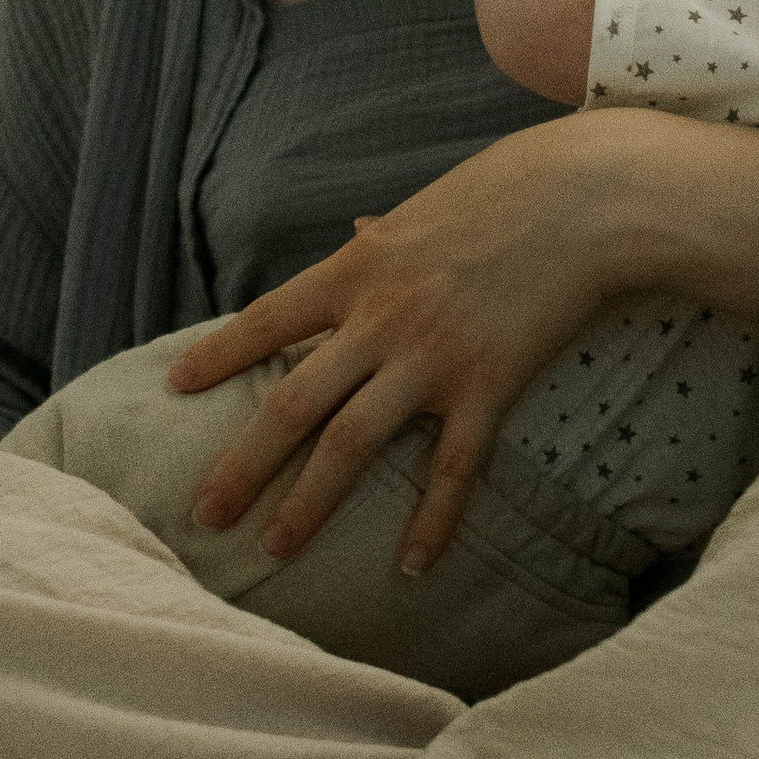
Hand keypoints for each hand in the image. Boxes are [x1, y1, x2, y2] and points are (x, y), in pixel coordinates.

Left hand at [165, 116, 632, 571]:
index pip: (268, 321)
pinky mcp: (489, 386)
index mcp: (356, 271)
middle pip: (293, 402)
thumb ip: (379, 235)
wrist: (583, 200)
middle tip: (203, 514)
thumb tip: (354, 230)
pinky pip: (452, 469)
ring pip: (351, 444)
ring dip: (308, 503)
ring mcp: (432, 358)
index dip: (219, 356)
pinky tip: (412, 565)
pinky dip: (432, 522)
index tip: (176, 388)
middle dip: (242, 463)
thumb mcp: (422, 209)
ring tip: (273, 548)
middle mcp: (381, 320)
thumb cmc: (503, 192)